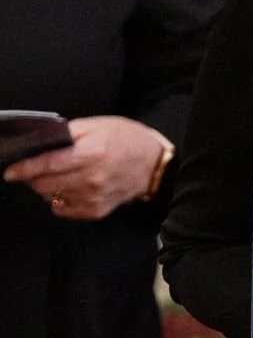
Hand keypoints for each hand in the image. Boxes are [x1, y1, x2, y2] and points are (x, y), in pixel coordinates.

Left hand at [3, 115, 164, 219]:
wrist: (153, 164)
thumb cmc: (125, 140)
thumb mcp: (96, 125)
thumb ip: (67, 133)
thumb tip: (40, 144)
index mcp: (91, 154)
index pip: (48, 165)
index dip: (25, 169)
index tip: (10, 172)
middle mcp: (91, 179)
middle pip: (44, 184)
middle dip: (33, 177)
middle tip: (37, 168)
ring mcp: (93, 198)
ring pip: (51, 197)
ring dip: (47, 187)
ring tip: (60, 175)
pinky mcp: (95, 212)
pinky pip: (63, 209)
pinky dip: (59, 199)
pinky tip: (70, 188)